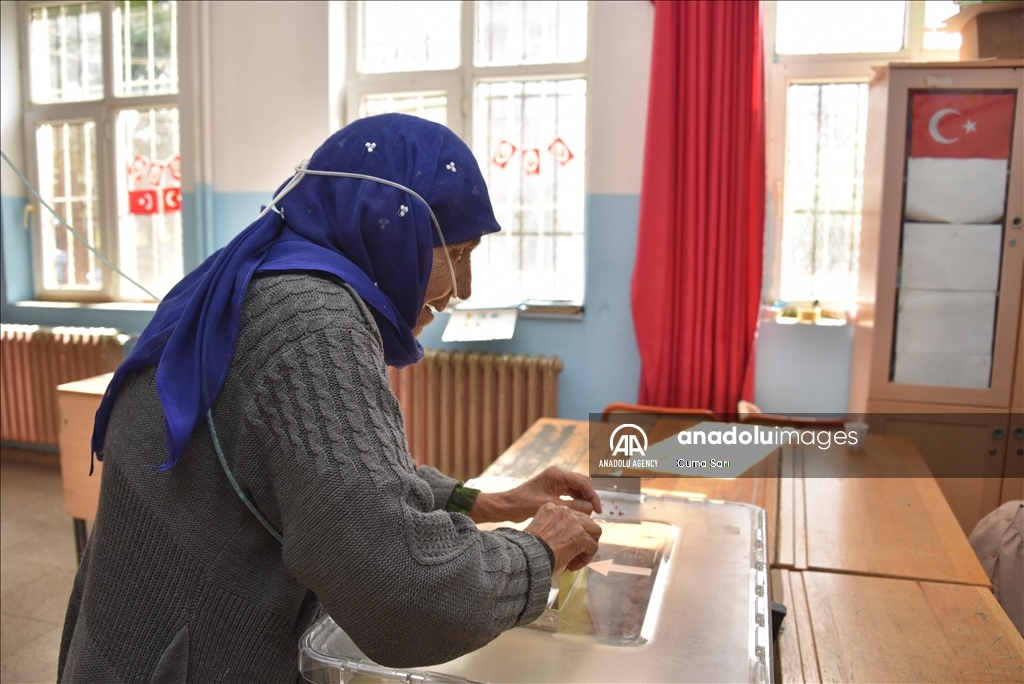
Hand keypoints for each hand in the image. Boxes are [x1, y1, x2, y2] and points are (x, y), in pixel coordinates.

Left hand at [469, 467, 602, 523]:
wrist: (508, 505)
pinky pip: (570, 492)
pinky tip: (580, 511)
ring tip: (588, 514)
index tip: (599, 509)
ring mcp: (556, 480)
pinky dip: (576, 500)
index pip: (582, 482)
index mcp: (557, 474)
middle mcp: (558, 474)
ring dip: (584, 499)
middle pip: (582, 482)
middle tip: (595, 512)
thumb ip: (572, 506)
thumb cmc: (524, 504)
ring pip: (577, 488)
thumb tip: (591, 507)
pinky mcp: (554, 487)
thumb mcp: (550, 506)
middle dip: (589, 496)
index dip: (593, 496)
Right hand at [525, 503, 601, 572]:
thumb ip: (552, 528)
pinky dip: (586, 557)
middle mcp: (565, 511)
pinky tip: (574, 565)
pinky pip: (593, 546)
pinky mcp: (582, 536)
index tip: (563, 543)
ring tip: (579, 557)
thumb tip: (563, 539)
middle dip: (583, 536)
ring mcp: (575, 523)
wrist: (529, 555)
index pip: (571, 516)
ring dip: (589, 544)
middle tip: (574, 551)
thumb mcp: (538, 529)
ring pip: (594, 530)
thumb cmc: (529, 548)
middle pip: (585, 521)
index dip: (571, 531)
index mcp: (551, 508)